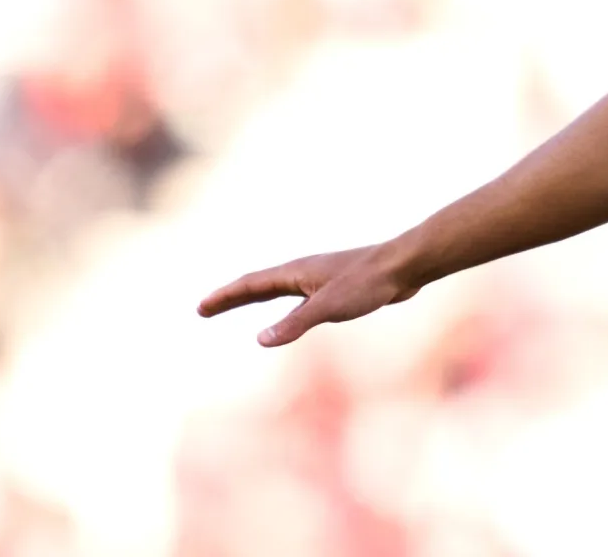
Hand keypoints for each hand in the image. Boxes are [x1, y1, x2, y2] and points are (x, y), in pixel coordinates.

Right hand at [197, 245, 420, 346]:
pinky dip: (283, 306)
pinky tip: (290, 317)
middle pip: (258, 285)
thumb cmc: (369, 283)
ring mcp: (320, 279)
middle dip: (231, 297)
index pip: (251, 284)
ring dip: (254, 298)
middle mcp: (304, 273)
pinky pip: (299, 298)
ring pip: (279, 290)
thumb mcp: (329, 307)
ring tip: (236, 305)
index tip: (201, 306)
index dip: (225, 296)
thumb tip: (260, 339)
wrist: (405, 266)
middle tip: (204, 309)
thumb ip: (295, 323)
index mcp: (296, 272)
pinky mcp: (337, 288)